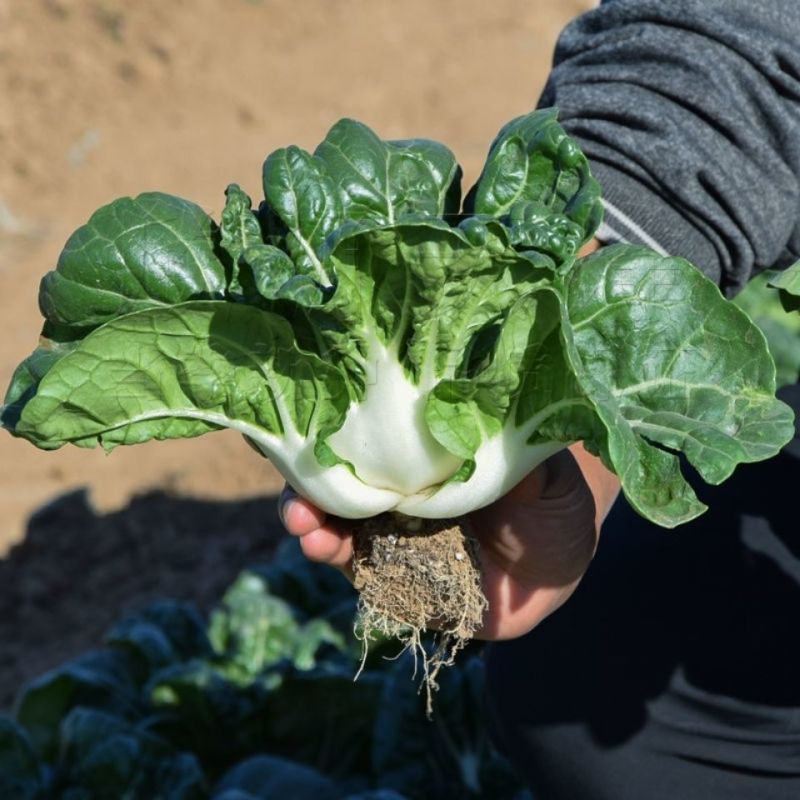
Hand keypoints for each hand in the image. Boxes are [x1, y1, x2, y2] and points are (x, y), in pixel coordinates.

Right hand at [280, 444, 618, 640]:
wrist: (561, 567)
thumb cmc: (549, 499)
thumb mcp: (539, 467)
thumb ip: (508, 447)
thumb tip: (479, 415)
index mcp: (423, 460)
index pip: (368, 445)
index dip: (334, 441)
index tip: (309, 437)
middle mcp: (400, 496)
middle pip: (341, 488)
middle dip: (310, 491)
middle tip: (298, 500)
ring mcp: (396, 540)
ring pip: (342, 532)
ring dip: (317, 531)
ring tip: (307, 532)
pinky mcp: (404, 584)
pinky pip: (366, 575)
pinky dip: (343, 565)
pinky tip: (328, 554)